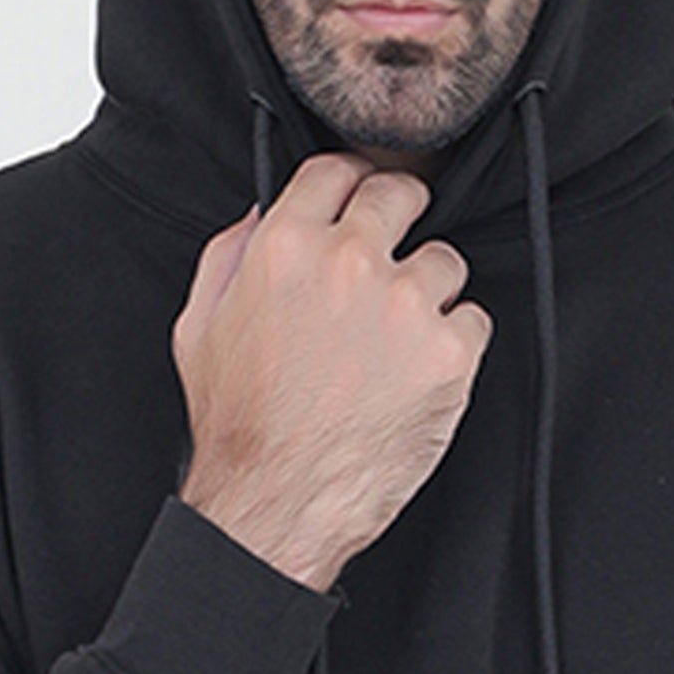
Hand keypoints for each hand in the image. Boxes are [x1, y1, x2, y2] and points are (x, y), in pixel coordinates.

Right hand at [173, 152, 492, 592]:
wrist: (276, 502)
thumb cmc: (238, 426)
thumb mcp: (199, 327)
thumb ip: (230, 257)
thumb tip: (262, 215)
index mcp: (285, 246)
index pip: (337, 171)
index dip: (352, 183)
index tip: (362, 197)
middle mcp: (349, 264)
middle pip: (400, 195)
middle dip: (400, 218)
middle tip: (394, 257)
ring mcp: (405, 306)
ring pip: (446, 260)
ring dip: (430, 291)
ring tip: (398, 339)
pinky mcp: (449, 353)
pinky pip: (474, 320)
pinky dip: (455, 344)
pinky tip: (418, 374)